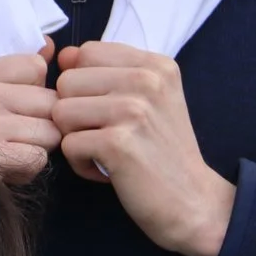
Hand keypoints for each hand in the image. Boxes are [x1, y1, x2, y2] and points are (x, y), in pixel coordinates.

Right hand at [0, 39, 60, 185]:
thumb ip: (18, 68)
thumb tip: (50, 45)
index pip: (35, 66)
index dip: (35, 87)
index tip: (18, 102)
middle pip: (49, 101)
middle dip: (43, 119)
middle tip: (20, 132)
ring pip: (50, 132)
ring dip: (39, 144)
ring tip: (15, 148)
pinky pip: (39, 158)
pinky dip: (30, 165)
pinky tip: (11, 164)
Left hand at [50, 42, 235, 255]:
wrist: (194, 203)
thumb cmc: (163, 152)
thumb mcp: (150, 100)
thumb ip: (109, 72)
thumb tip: (63, 54)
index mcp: (154, 65)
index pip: (86, 52)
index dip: (84, 85)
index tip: (108, 109)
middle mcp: (146, 80)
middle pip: (66, 82)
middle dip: (76, 114)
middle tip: (107, 135)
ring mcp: (132, 109)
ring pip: (61, 112)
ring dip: (76, 139)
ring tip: (107, 152)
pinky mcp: (117, 142)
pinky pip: (68, 144)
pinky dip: (82, 164)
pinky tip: (109, 170)